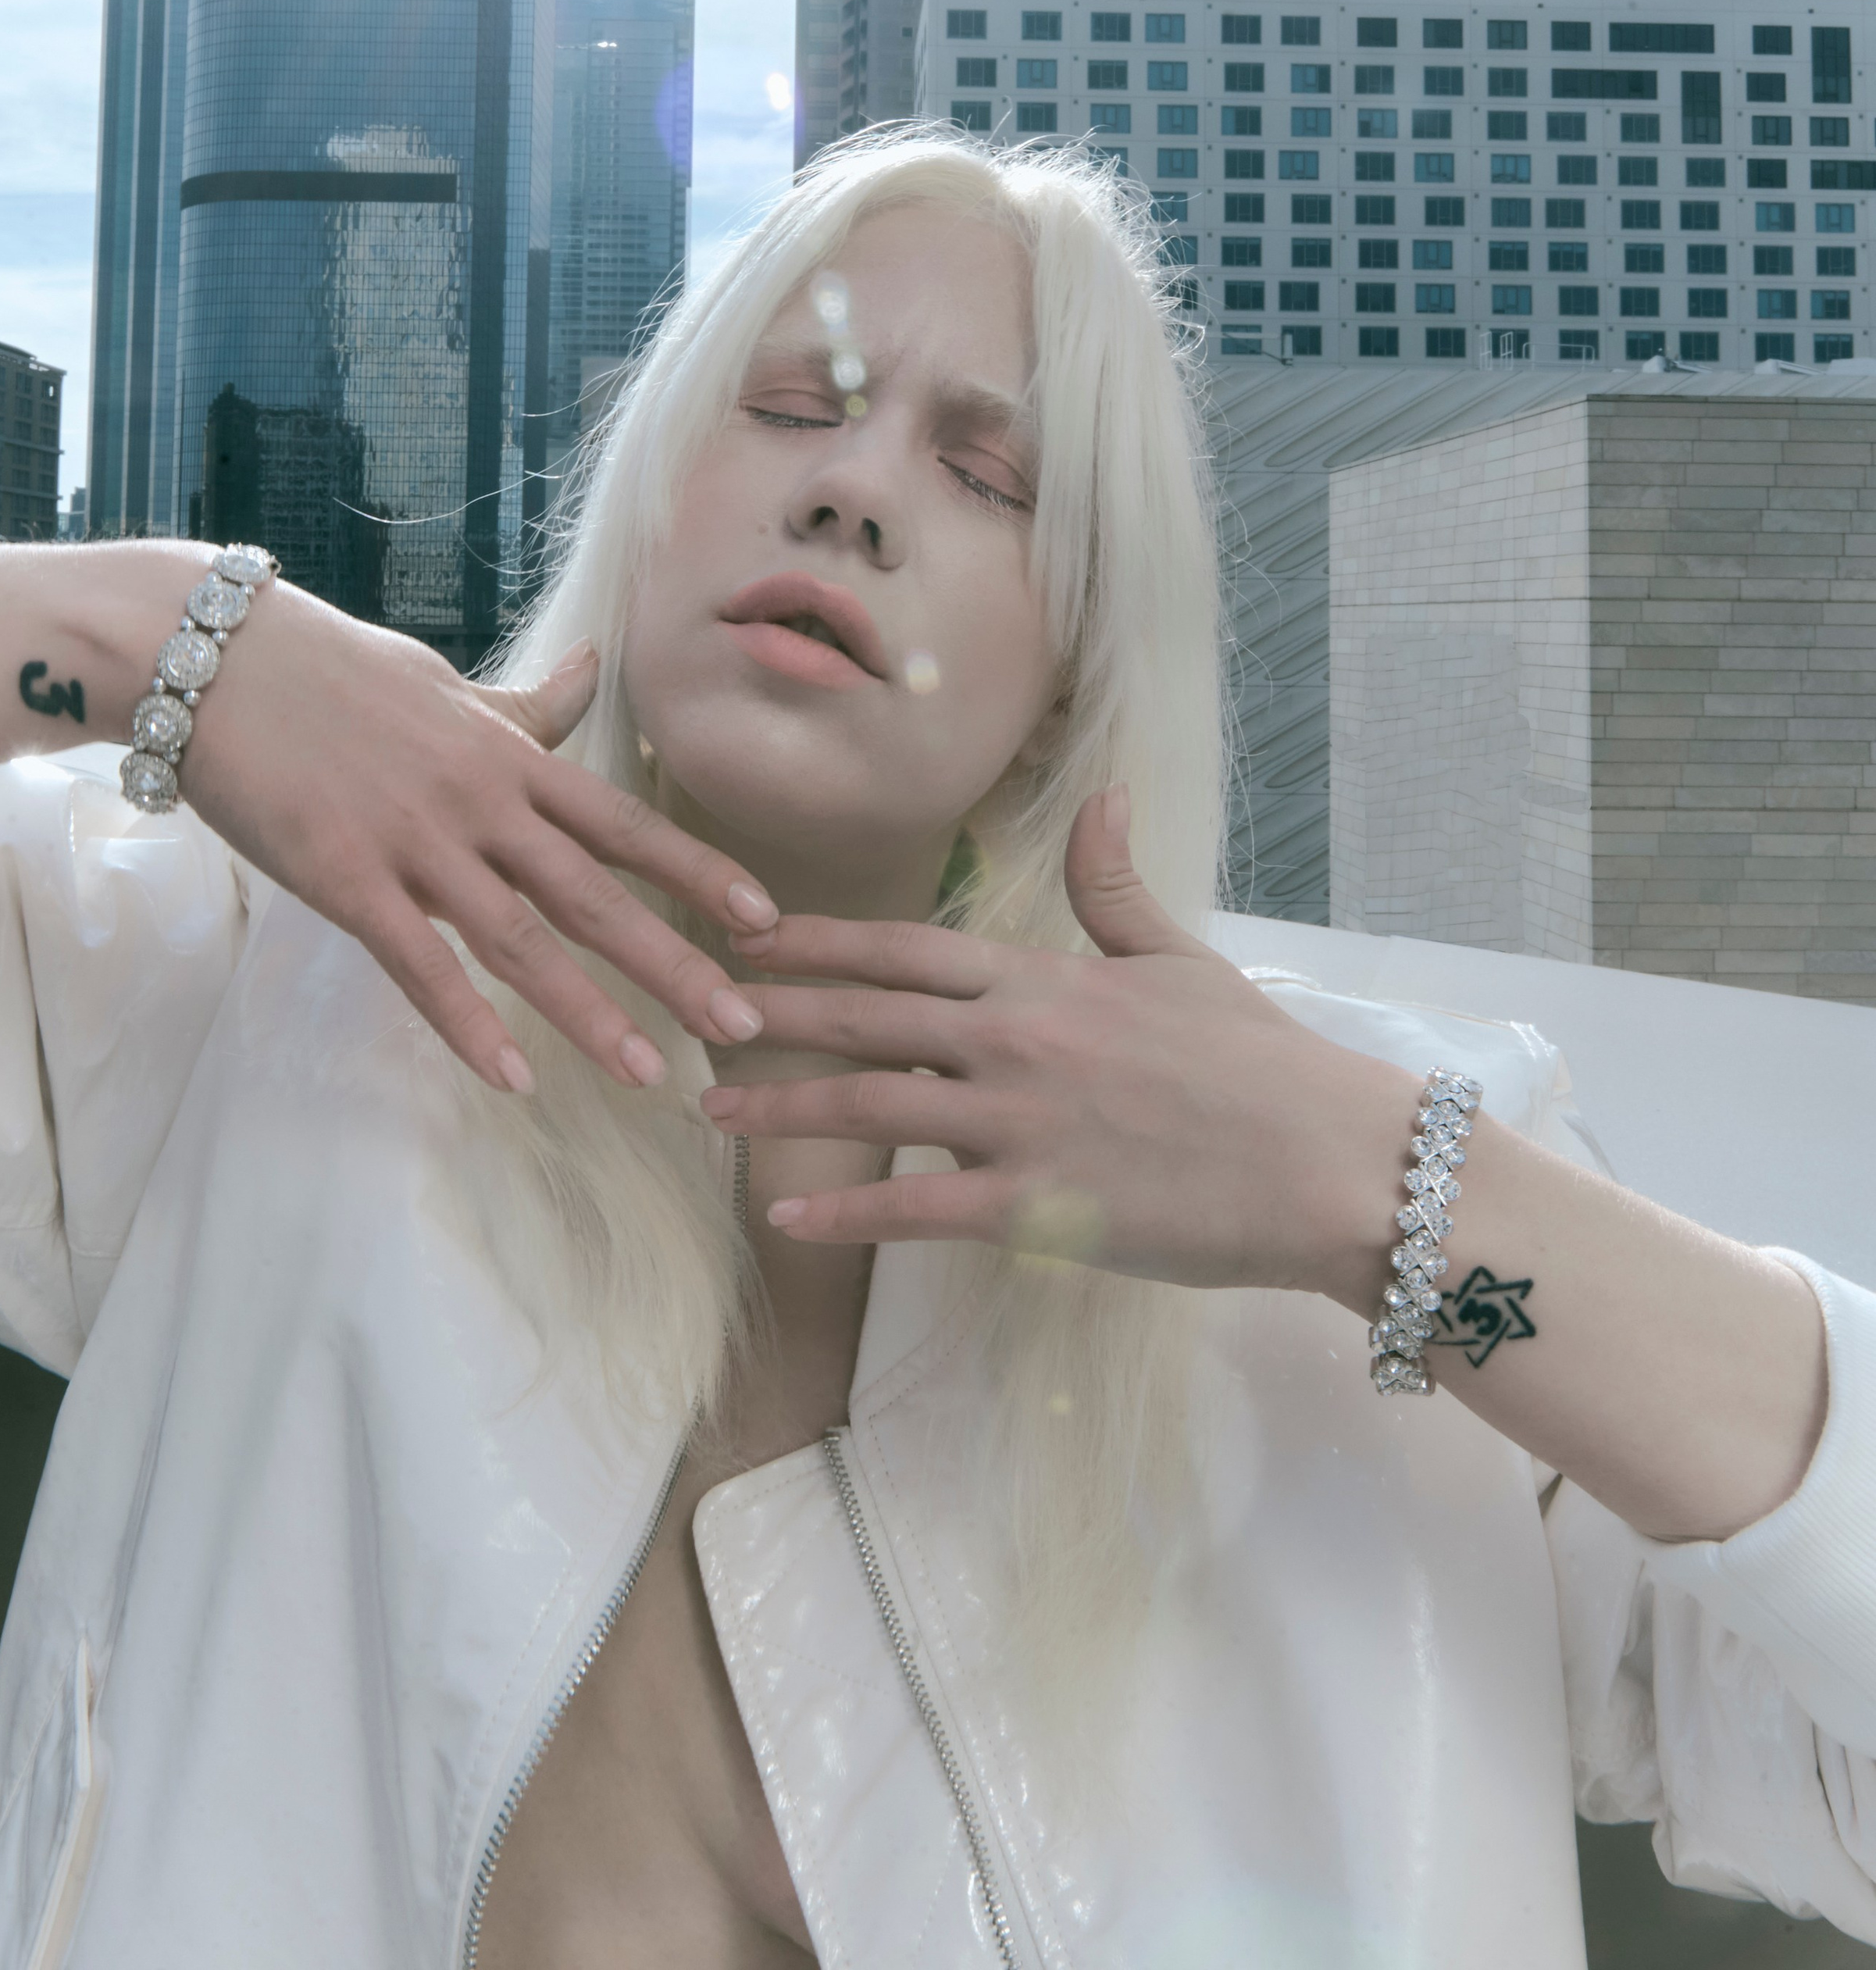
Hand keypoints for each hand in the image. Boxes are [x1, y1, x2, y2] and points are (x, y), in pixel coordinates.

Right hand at [177, 583, 775, 1094]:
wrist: (212, 659)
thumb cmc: (331, 673)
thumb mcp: (447, 686)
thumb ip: (525, 705)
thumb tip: (593, 666)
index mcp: (507, 759)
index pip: (623, 824)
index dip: (698, 872)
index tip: (766, 921)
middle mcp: (479, 802)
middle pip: (594, 892)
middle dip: (674, 961)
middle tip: (742, 1024)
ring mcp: (413, 841)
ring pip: (519, 938)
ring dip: (587, 1011)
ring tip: (648, 1072)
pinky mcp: (344, 877)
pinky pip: (418, 963)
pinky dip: (467, 1023)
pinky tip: (511, 1076)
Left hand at [700, 785, 1406, 1295]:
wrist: (1326, 1159)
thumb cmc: (1259, 1063)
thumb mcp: (1179, 958)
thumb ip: (1116, 886)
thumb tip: (1104, 796)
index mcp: (1043, 977)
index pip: (902, 948)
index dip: (815, 942)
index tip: (745, 937)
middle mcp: (1015, 1038)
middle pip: (864, 1017)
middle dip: (770, 1014)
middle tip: (689, 1013)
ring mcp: (1022, 1122)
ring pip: (871, 1107)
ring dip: (782, 1108)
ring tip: (710, 1112)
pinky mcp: (1037, 1207)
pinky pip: (918, 1207)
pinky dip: (846, 1213)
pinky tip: (788, 1220)